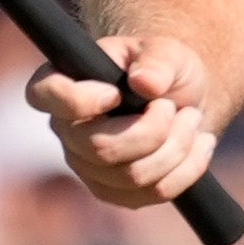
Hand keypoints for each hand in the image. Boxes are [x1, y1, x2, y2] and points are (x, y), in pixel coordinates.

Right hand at [25, 37, 219, 209]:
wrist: (184, 100)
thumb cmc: (164, 69)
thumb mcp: (166, 52)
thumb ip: (157, 61)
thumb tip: (145, 83)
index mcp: (64, 83)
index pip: (44, 95)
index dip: (78, 101)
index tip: (116, 93)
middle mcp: (67, 130)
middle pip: (101, 148)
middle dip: (153, 129)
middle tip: (172, 106)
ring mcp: (88, 166)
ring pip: (134, 175)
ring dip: (177, 145)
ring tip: (191, 118)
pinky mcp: (116, 192)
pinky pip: (154, 192)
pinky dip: (188, 168)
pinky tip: (199, 144)